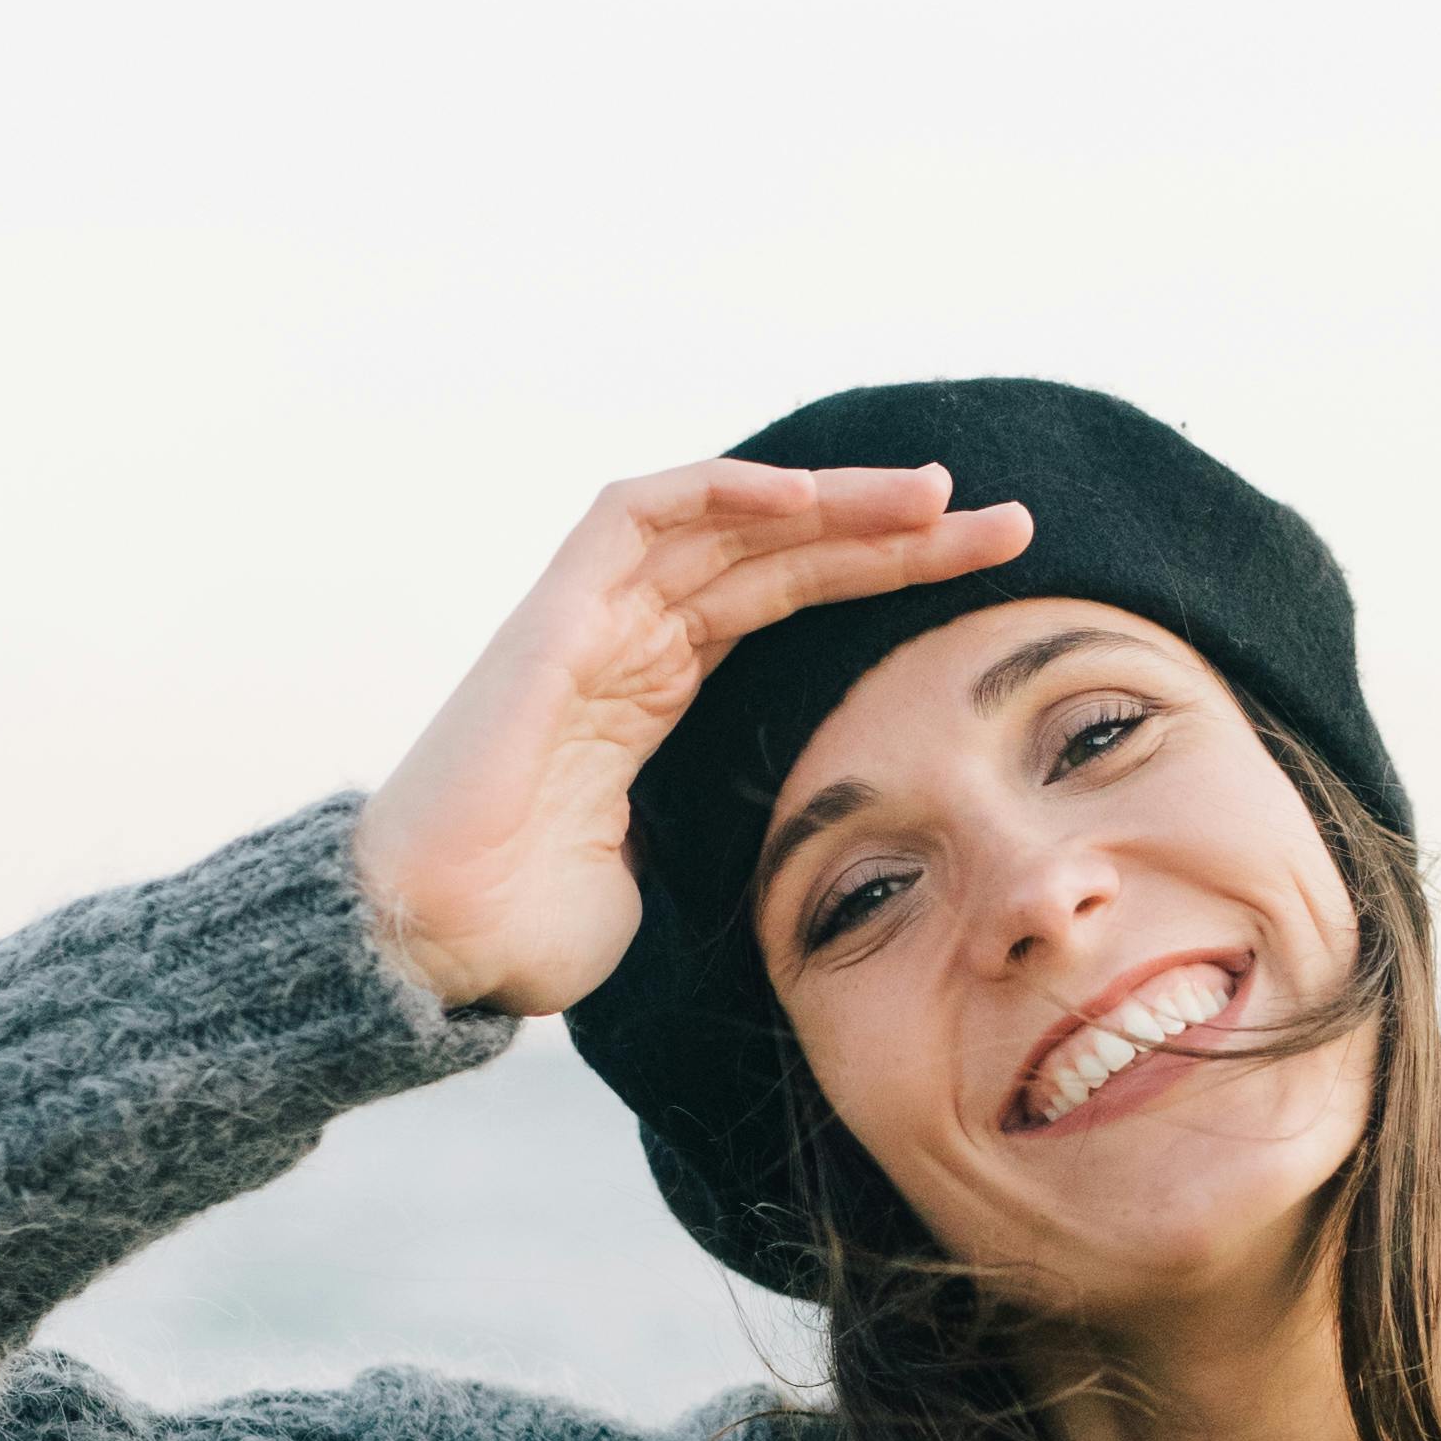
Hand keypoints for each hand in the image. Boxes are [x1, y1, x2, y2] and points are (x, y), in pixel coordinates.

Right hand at [352, 456, 1031, 1019]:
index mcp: (659, 695)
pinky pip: (638, 515)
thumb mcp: (674, 885)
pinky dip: (722, 493)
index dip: (887, 581)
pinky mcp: (553, 615)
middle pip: (781, 555)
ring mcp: (592, 621)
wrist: (432, 947)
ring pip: (729, 523)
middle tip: (1008, 523)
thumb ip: (734, 849)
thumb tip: (820, 878)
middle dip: (895, 531)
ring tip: (935, 497)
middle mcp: (633, 640)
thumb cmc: (530, 935)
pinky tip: (809, 498)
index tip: (990, 577)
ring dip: (833, 500)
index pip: (791, 606)